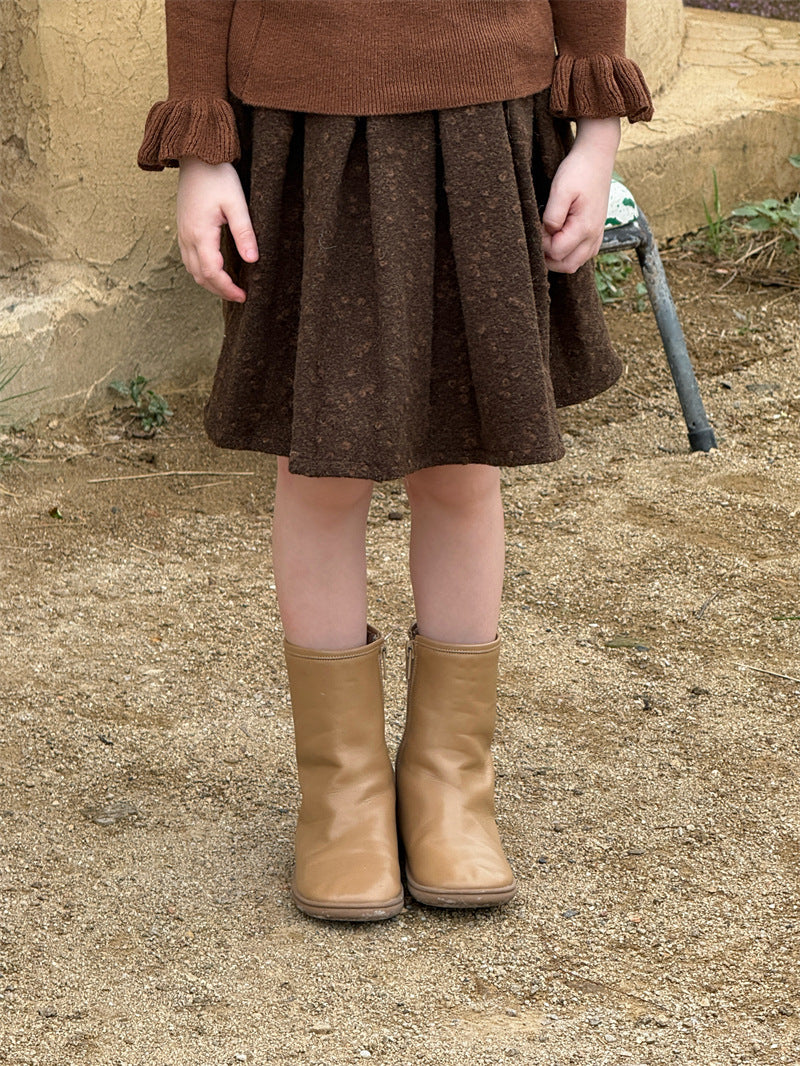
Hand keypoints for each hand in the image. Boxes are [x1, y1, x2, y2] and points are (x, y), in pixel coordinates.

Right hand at [176, 157, 258, 302]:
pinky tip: (216, 271)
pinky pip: (189, 259)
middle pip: (200, 276)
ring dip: (209, 282)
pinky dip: (201, 271)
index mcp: (200, 233)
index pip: (212, 272)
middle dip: (219, 290)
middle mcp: (187, 237)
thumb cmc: (217, 175)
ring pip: (192, 270)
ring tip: (229, 287)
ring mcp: (182, 233)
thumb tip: (253, 260)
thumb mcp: (236, 203)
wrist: (195, 155)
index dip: (228, 288)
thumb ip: (244, 233)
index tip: (244, 296)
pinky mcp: (183, 229)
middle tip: (240, 296)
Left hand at [541, 117, 620, 274]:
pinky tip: (558, 238)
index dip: (541, 243)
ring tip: (547, 237)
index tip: (537, 226)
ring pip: (574, 263)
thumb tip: (546, 235)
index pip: (556, 252)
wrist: (596, 157)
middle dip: (548, 256)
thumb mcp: (560, 190)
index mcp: (585, 228)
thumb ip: (552, 216)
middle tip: (539, 236)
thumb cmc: (578, 171)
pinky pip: (581, 255)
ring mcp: (596, 236)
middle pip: (566, 265)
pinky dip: (568, 253)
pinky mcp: (596, 233)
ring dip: (557, 257)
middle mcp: (593, 237)